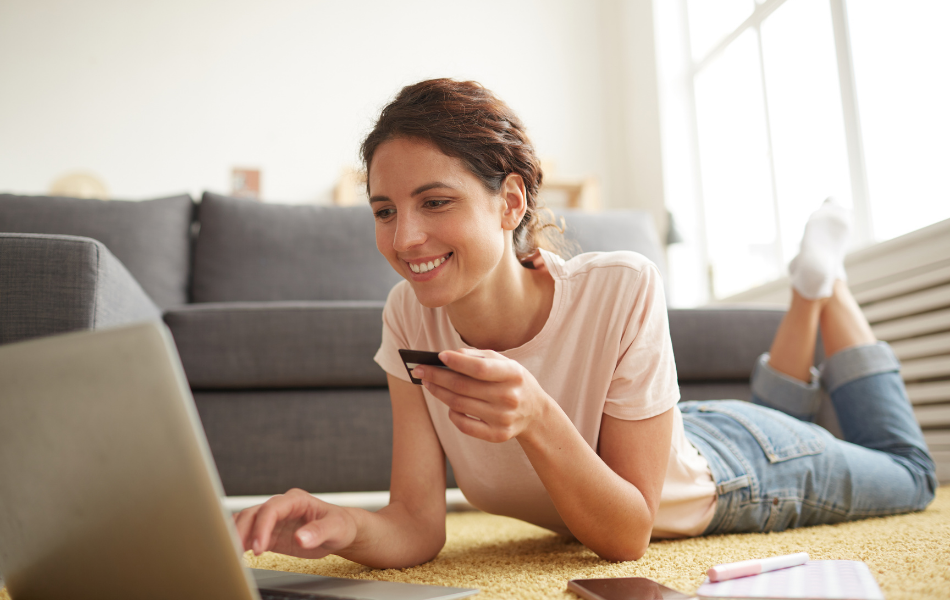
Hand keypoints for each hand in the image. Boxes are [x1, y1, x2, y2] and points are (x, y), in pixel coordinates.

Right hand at [233, 488, 357, 558]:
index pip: (271, 509)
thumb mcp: (336, 527)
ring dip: (236, 535)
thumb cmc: (340, 525)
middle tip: (238, 552)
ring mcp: (273, 519)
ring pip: (246, 521)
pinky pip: (249, 534)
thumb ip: (319, 531)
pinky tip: (235, 553)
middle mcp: (281, 506)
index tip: (258, 548)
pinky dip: (239, 541)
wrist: (340, 532)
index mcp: (295, 500)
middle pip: (253, 514)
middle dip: (243, 532)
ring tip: (232, 554)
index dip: (262, 527)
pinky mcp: (270, 533)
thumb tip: (301, 538)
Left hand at [413, 348, 552, 442]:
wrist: (535, 412)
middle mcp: (509, 397)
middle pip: (464, 387)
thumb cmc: (513, 381)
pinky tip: (447, 403)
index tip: (439, 356)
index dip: (458, 362)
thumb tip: (448, 356)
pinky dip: (452, 413)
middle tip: (420, 370)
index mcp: (514, 374)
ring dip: (439, 392)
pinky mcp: (498, 435)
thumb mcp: (505, 363)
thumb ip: (479, 356)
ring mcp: (503, 418)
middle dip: (437, 376)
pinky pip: (465, 425)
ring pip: (459, 405)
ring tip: (428, 383)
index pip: (480, 369)